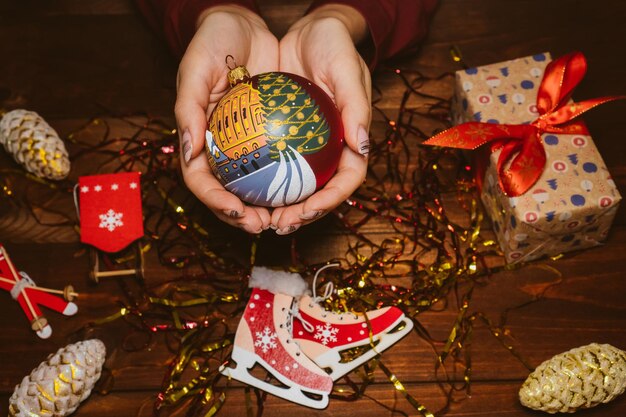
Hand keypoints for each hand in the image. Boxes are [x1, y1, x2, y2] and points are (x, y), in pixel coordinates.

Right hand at [175, 5, 277, 233]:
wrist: (243, 24)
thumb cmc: (212, 42)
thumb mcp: (195, 69)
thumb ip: (188, 110)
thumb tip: (189, 154)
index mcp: (197, 138)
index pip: (201, 180)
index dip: (215, 202)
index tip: (239, 212)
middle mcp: (220, 147)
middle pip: (229, 193)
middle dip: (245, 217)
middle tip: (268, 225)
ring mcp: (245, 144)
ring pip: (256, 186)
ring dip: (271, 206)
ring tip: (291, 217)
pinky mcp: (269, 136)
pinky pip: (280, 163)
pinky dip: (291, 179)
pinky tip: (310, 189)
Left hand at [271, 5, 370, 234]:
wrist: (311, 30)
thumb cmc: (335, 45)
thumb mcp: (347, 68)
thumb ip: (356, 107)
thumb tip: (363, 147)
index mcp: (353, 139)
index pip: (347, 179)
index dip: (330, 201)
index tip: (305, 211)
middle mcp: (332, 148)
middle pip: (321, 192)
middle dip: (301, 215)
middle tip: (276, 223)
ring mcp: (310, 146)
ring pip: (296, 186)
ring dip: (279, 206)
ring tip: (256, 218)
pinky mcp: (288, 138)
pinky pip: (274, 164)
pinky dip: (261, 180)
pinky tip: (241, 189)